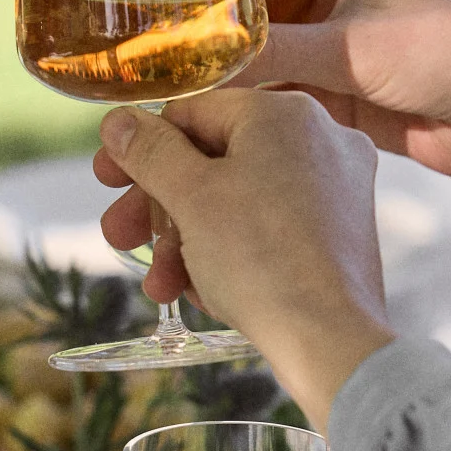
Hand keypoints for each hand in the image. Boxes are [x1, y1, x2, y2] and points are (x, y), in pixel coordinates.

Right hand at [95, 89, 392, 431]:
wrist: (328, 339)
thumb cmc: (259, 259)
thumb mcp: (190, 197)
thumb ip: (149, 151)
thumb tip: (117, 121)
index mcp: (283, 111)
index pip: (193, 114)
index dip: (142, 148)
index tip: (109, 180)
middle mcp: (319, 137)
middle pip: (215, 161)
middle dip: (160, 208)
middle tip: (122, 237)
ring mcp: (337, 186)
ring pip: (239, 201)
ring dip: (188, 242)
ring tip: (162, 286)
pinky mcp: (341, 232)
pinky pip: (270, 229)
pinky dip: (232, 254)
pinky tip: (206, 291)